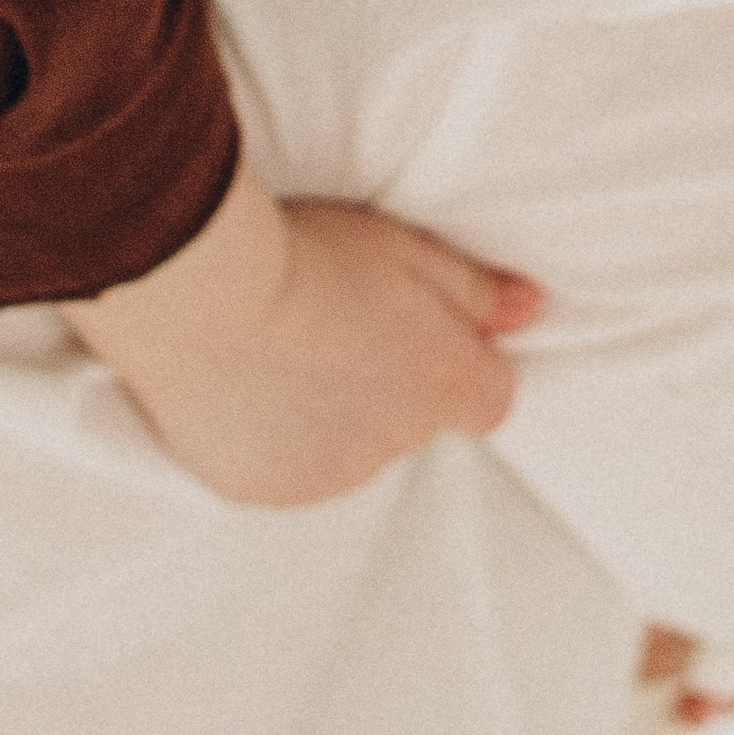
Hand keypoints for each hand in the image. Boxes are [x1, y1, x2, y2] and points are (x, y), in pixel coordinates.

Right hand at [62, 160, 541, 506]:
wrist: (201, 291)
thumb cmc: (305, 252)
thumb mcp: (407, 247)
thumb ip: (476, 289)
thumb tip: (532, 310)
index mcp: (440, 383)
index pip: (489, 400)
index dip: (461, 363)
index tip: (420, 329)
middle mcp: (392, 445)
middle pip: (411, 423)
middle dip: (386, 384)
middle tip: (335, 322)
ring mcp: (324, 473)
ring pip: (346, 449)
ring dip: (328, 413)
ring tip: (280, 349)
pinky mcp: (259, 487)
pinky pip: (281, 467)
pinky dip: (271, 435)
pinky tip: (241, 381)